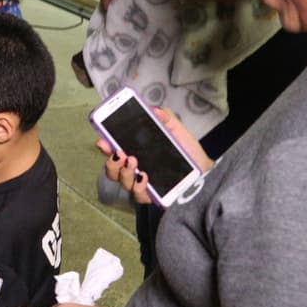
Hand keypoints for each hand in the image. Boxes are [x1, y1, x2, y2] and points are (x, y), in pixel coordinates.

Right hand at [95, 106, 211, 204]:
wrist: (204, 170)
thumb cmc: (186, 150)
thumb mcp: (175, 130)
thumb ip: (164, 118)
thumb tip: (154, 110)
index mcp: (135, 151)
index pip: (114, 150)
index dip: (105, 146)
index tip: (102, 140)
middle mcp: (134, 169)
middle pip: (112, 169)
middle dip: (111, 162)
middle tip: (121, 153)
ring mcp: (141, 184)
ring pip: (122, 181)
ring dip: (124, 172)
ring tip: (134, 162)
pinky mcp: (152, 196)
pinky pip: (138, 195)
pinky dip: (138, 186)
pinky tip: (144, 177)